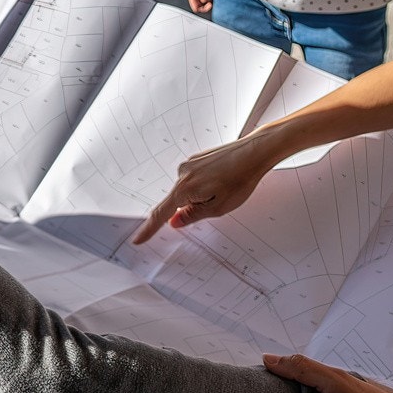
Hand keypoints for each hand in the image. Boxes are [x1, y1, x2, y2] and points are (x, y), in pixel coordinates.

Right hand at [131, 130, 280, 243]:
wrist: (254, 152)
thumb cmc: (240, 179)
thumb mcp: (218, 208)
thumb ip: (193, 216)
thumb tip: (175, 221)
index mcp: (185, 188)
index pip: (161, 214)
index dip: (149, 229)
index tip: (138, 239)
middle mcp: (182, 173)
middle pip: (178, 201)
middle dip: (192, 208)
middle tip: (218, 201)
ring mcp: (189, 164)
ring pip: (188, 190)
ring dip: (201, 195)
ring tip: (225, 189)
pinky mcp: (197, 159)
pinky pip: (194, 178)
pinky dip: (205, 185)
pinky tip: (222, 180)